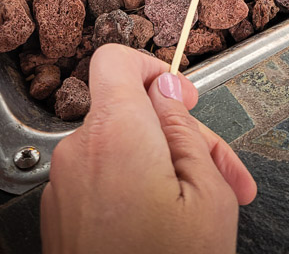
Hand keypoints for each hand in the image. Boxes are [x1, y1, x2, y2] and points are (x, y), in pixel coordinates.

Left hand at [41, 44, 255, 253]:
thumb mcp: (206, 192)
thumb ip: (184, 127)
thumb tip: (167, 87)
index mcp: (114, 134)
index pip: (116, 60)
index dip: (153, 68)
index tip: (182, 99)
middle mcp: (79, 152)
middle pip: (132, 113)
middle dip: (182, 137)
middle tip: (227, 177)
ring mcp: (65, 185)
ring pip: (123, 149)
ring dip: (166, 169)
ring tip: (207, 211)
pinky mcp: (61, 214)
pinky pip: (102, 179)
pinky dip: (136, 190)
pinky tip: (170, 227)